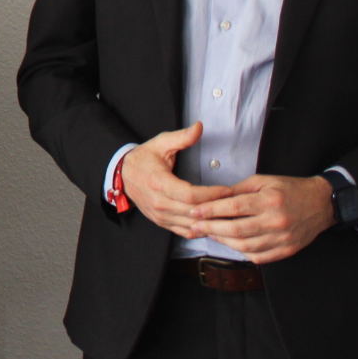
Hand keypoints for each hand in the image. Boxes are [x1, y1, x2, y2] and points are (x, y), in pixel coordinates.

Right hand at [120, 123, 235, 236]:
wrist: (122, 174)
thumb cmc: (144, 158)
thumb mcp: (161, 143)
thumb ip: (182, 137)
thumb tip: (199, 127)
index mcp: (159, 183)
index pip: (190, 195)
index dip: (212, 194)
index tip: (228, 190)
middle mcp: (159, 203)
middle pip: (193, 212)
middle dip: (216, 209)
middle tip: (235, 204)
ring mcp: (159, 215)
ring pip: (190, 224)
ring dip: (211, 222)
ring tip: (229, 216)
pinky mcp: (161, 222)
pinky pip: (184, 231)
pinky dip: (200, 230)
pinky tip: (213, 224)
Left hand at [186, 174, 336, 262]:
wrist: (322, 203)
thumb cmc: (290, 189)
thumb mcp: (264, 181)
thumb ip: (239, 190)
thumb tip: (213, 197)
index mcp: (270, 201)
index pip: (234, 207)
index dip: (211, 210)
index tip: (195, 211)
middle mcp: (277, 221)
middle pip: (237, 230)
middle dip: (211, 228)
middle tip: (195, 226)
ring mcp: (283, 238)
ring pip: (245, 247)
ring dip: (223, 241)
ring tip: (210, 233)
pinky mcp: (287, 250)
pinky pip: (259, 257)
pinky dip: (242, 252)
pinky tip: (231, 244)